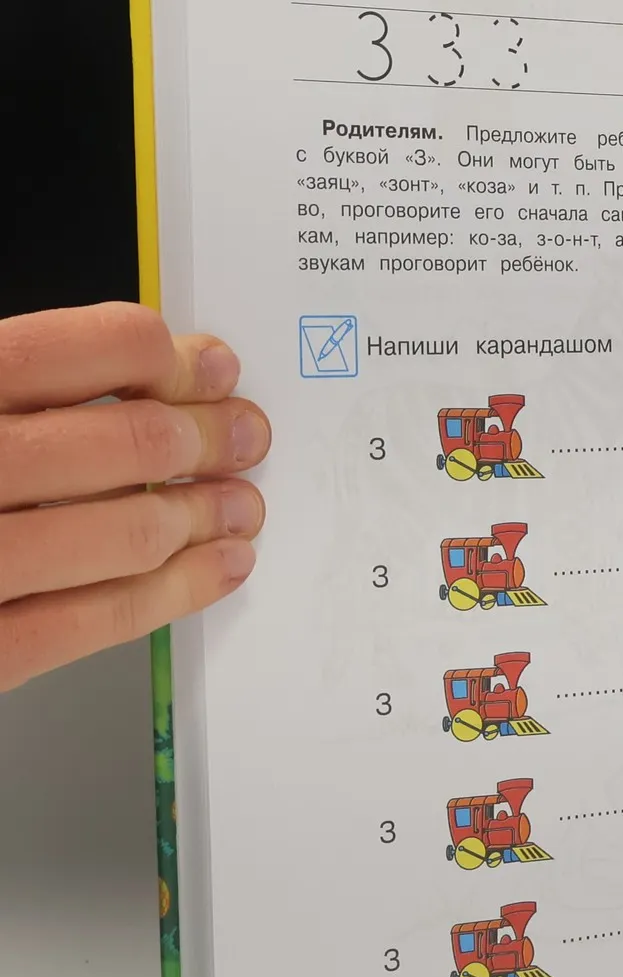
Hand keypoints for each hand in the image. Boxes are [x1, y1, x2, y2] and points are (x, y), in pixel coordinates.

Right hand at [0, 303, 268, 690]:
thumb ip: (8, 385)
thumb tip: (131, 366)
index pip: (69, 352)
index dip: (162, 359)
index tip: (210, 367)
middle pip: (110, 442)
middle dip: (199, 439)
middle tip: (245, 436)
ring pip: (113, 535)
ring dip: (198, 516)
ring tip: (238, 504)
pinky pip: (80, 624)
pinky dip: (166, 595)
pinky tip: (210, 571)